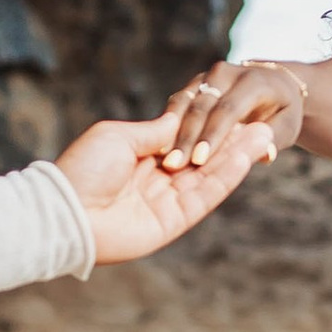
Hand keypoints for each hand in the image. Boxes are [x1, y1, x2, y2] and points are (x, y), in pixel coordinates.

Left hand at [56, 108, 273, 264]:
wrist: (67, 212)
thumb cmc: (83, 169)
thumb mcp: (119, 136)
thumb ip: (156, 131)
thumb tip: (182, 120)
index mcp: (140, 157)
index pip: (185, 140)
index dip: (210, 128)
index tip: (236, 110)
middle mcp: (156, 180)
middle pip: (203, 159)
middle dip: (232, 141)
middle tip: (261, 122)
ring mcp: (166, 202)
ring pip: (210, 177)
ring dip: (238, 157)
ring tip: (264, 135)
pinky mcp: (173, 221)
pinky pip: (205, 196)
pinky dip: (227, 177)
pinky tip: (246, 157)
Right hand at [157, 58, 308, 172]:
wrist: (274, 84)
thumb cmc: (283, 111)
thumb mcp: (288, 125)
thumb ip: (275, 137)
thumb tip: (265, 154)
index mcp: (253, 81)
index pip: (228, 110)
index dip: (213, 135)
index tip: (199, 160)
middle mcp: (226, 72)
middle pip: (202, 106)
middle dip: (187, 137)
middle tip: (174, 165)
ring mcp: (207, 76)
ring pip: (184, 103)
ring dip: (172, 131)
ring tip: (164, 159)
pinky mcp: (194, 84)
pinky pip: (178, 103)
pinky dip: (168, 124)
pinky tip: (161, 147)